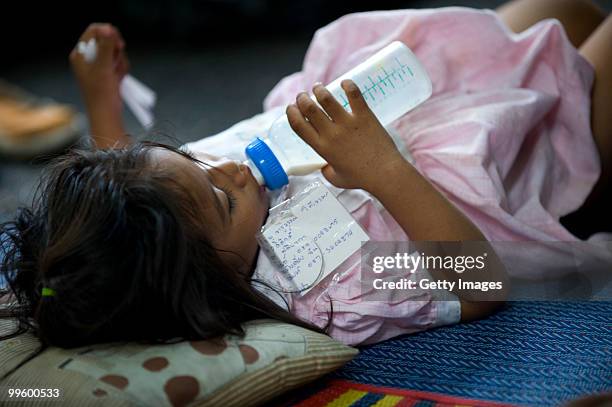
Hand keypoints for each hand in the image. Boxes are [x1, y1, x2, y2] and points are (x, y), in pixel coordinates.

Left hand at [69, 23, 128, 110]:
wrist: (107, 114)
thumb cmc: (101, 93)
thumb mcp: (103, 67)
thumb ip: (106, 46)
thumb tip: (108, 28)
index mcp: (80, 54)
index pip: (94, 31)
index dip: (108, 34)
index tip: (119, 44)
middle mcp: (87, 58)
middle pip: (107, 41)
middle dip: (116, 51)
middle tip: (115, 64)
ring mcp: (98, 65)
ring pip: (115, 52)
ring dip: (120, 62)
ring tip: (116, 76)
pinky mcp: (107, 72)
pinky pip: (118, 62)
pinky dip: (121, 69)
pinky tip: (119, 80)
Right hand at [286, 80, 404, 191]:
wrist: (384, 174)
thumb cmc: (361, 178)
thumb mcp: (336, 179)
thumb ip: (327, 171)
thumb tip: (325, 167)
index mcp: (322, 148)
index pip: (298, 125)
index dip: (291, 113)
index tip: (291, 108)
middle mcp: (331, 133)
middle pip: (309, 108)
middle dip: (302, 98)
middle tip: (303, 96)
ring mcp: (347, 123)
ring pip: (326, 98)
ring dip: (319, 89)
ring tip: (318, 87)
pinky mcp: (364, 116)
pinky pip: (354, 94)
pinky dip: (348, 85)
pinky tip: (345, 82)